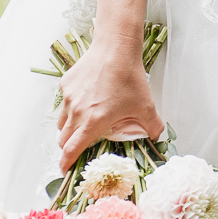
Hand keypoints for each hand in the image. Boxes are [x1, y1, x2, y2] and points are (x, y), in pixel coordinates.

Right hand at [57, 36, 163, 168]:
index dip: (66, 163)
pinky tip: (87, 99)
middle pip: (63, 139)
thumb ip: (152, 126)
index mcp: (93, 122)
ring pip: (61, 121)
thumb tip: (156, 138)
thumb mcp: (146, 105)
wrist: (115, 48)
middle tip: (79, 146)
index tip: (65, 170)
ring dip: (69, 128)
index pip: (72, 150)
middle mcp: (77, 112)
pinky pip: (64, 102)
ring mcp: (69, 98)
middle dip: (68, 147)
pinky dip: (71, 107)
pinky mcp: (65, 85)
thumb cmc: (130, 77)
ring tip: (85, 122)